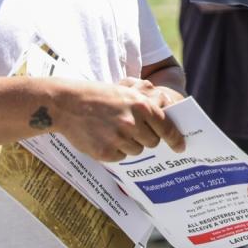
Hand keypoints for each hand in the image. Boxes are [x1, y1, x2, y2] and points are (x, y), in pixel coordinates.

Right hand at [51, 77, 185, 161]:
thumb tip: (166, 107)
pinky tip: (104, 137)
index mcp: (141, 106)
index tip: (180, 147)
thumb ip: (146, 99)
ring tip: (114, 130)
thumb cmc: (98, 95)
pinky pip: (121, 157)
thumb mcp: (125, 90)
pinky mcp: (105, 153)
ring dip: (130, 144)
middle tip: (132, 129)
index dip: (175, 139)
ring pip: (137, 151)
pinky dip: (115, 150)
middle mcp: (132, 123)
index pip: (166, 127)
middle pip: (152, 142)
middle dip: (146, 138)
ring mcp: (119, 139)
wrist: (67, 104)